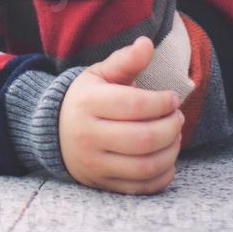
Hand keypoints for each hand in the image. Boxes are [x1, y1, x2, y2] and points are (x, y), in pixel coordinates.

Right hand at [58, 36, 184, 194]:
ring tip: (174, 136)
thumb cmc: (86, 99)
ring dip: (171, 151)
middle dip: (171, 127)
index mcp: (88, 104)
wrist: (55, 131)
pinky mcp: (102, 184)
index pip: (135, 105)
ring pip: (145, 165)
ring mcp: (94, 164)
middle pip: (144, 138)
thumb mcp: (100, 74)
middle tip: (177, 117)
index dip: (163, 102)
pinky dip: (163, 175)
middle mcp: (88, 136)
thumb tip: (147, 44)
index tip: (173, 98)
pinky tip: (167, 159)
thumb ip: (125, 60)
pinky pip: (141, 187)